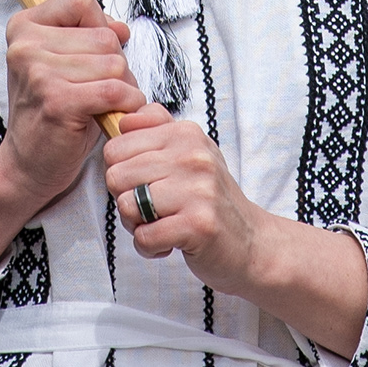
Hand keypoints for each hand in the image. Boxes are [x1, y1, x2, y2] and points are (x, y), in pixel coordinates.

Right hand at [0, 0, 140, 265]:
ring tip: (102, 105)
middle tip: (98, 90)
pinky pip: (113, 90)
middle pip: (104, 35)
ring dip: (122, 86)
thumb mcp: (64, 64)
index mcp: (24, 27)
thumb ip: (90, 36)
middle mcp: (25, 45)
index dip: (99, 27)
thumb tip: (122, 28)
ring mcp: (38, 73)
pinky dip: (126, 102)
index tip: (91, 55)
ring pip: (114, 62)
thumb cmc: (51, 113)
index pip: (82, 1)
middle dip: (115, 64)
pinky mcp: (57, 101)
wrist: (26, 165)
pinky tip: (114, 114)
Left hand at [102, 104, 367, 351]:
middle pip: (116, 177)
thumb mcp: (189, 152)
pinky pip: (144, 237)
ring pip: (127, 206)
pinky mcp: (199, 225)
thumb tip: (123, 119)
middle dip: (126, 200)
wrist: (251, 242)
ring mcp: (198, 190)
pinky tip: (169, 244)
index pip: (116, 147)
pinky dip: (149, 248)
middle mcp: (193, 157)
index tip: (144, 184)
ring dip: (137, 226)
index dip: (121, 172)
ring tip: (162, 225)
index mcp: (186, 134)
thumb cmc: (209, 198)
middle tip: (152, 210)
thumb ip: (156, 128)